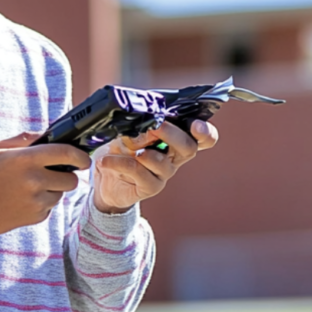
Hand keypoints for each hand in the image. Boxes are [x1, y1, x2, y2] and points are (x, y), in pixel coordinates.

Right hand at [0, 132, 90, 251]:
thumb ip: (24, 139)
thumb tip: (48, 133)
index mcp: (25, 159)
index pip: (66, 153)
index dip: (80, 156)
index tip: (84, 158)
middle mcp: (34, 181)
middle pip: (71, 179)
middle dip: (68, 175)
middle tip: (55, 172)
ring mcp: (36, 201)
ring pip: (61, 193)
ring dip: (53, 189)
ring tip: (31, 186)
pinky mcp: (35, 217)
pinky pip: (50, 207)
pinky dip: (43, 202)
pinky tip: (24, 199)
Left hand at [92, 120, 218, 213]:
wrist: (105, 177)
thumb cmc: (122, 148)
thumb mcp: (129, 131)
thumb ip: (139, 127)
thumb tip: (144, 127)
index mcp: (177, 139)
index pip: (204, 138)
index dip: (206, 132)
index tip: (196, 125)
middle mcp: (175, 157)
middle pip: (189, 148)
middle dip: (172, 134)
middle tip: (156, 126)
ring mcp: (164, 173)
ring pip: (161, 161)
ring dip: (139, 149)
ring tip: (121, 144)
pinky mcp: (150, 187)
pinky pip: (139, 172)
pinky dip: (120, 163)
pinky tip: (106, 160)